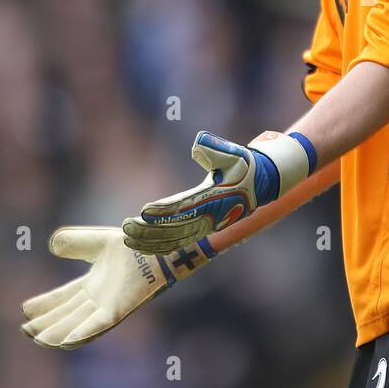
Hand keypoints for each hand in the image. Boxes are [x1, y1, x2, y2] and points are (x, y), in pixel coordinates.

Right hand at [20, 225, 214, 348]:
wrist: (160, 241)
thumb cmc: (137, 242)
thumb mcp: (98, 241)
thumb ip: (76, 242)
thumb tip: (51, 244)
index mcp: (95, 284)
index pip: (64, 298)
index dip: (45, 305)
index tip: (25, 310)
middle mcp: (101, 298)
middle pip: (68, 315)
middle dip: (47, 324)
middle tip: (25, 330)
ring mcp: (110, 305)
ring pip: (79, 325)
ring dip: (58, 333)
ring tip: (38, 338)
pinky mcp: (121, 308)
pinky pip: (99, 325)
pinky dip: (83, 333)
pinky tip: (65, 341)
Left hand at [122, 130, 315, 254]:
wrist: (262, 183)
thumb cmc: (246, 165)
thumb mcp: (234, 153)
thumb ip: (215, 148)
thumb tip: (198, 143)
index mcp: (214, 199)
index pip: (185, 207)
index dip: (164, 211)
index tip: (144, 211)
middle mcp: (209, 217)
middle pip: (175, 229)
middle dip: (150, 230)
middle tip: (126, 228)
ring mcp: (207, 225)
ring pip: (175, 239)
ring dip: (151, 240)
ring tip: (128, 239)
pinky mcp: (203, 228)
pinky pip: (179, 240)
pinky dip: (160, 244)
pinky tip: (143, 244)